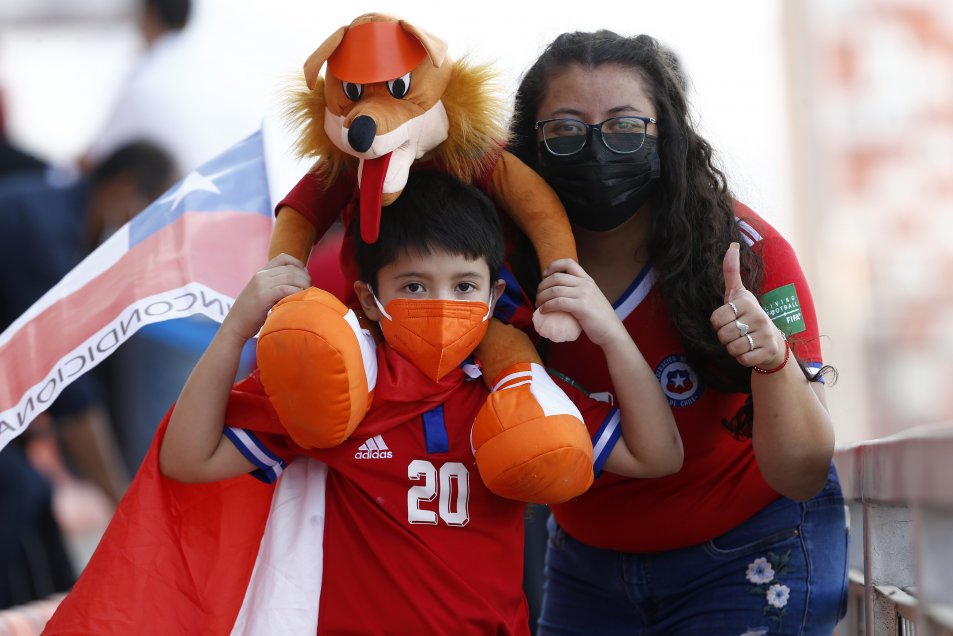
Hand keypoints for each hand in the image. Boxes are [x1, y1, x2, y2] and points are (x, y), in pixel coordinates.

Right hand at [221, 253, 310, 341]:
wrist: (235, 325)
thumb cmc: (252, 313)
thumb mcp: (262, 293)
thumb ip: (274, 286)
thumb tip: (296, 285)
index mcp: (261, 273)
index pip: (283, 258)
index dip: (298, 264)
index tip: (305, 274)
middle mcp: (261, 275)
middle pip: (290, 268)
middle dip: (305, 276)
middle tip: (310, 287)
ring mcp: (261, 284)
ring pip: (290, 276)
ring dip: (303, 284)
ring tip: (307, 292)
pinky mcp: (262, 296)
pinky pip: (284, 289)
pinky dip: (296, 292)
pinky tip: (299, 298)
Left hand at [535, 259, 624, 347]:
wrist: (611, 332)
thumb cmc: (599, 319)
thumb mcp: (591, 298)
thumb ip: (579, 292)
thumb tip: (558, 293)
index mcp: (588, 280)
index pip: (569, 262)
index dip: (553, 266)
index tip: (544, 275)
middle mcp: (586, 284)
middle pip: (557, 277)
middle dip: (542, 286)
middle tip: (538, 296)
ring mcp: (584, 294)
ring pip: (555, 290)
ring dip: (542, 297)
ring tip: (538, 305)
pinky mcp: (581, 306)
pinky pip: (558, 302)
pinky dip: (547, 306)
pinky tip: (543, 311)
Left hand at [710, 243, 784, 368]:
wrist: (773, 341)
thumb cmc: (749, 315)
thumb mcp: (739, 294)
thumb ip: (732, 272)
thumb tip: (732, 245)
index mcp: (747, 302)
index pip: (715, 319)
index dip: (718, 324)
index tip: (731, 320)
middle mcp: (758, 316)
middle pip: (722, 335)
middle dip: (725, 337)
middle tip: (738, 332)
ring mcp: (765, 334)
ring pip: (731, 348)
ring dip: (733, 348)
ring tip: (744, 341)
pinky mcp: (768, 351)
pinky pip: (742, 359)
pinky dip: (742, 358)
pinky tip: (751, 350)